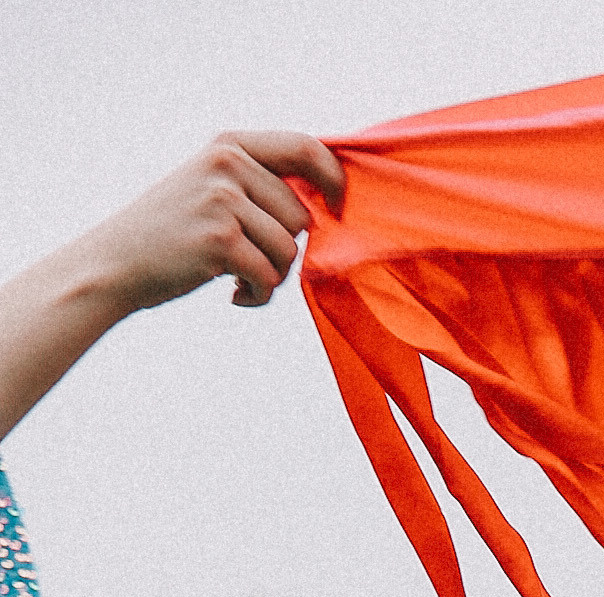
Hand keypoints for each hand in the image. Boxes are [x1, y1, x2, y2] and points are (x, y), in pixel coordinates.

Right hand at [75, 135, 343, 312]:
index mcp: (231, 145)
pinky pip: (270, 279)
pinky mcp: (220, 239)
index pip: (305, 148)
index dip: (334, 180)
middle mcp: (228, 164)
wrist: (116, 262)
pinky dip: (257, 296)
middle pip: (301, 217)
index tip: (339, 209)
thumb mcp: (214, 188)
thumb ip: (261, 184)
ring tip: (238, 276)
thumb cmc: (175, 233)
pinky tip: (232, 293)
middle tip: (250, 261)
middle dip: (285, 250)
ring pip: (289, 251)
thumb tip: (326, 200)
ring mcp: (223, 199)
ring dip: (271, 277)